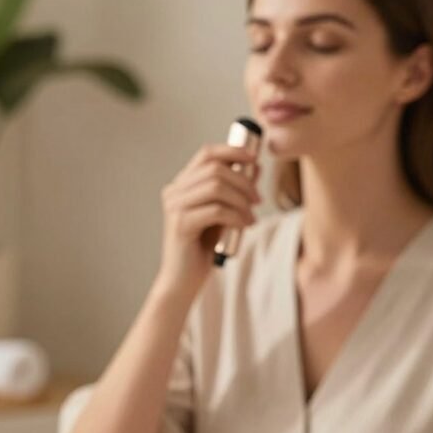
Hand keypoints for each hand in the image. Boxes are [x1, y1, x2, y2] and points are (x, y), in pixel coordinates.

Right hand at [157, 143, 260, 296]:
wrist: (182, 281)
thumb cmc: (202, 249)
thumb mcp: (222, 215)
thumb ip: (234, 191)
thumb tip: (256, 167)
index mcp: (182, 185)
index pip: (206, 154)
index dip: (232, 151)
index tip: (254, 159)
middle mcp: (174, 192)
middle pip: (215, 169)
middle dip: (243, 180)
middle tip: (258, 199)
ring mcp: (175, 207)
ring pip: (216, 187)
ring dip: (241, 200)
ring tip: (251, 216)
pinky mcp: (181, 224)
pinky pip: (216, 210)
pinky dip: (236, 216)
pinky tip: (245, 226)